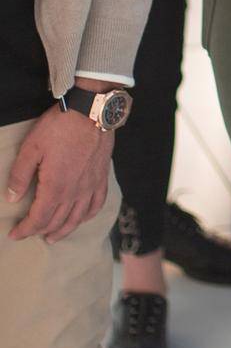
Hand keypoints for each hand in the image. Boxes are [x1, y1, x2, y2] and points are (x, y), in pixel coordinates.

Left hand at [6, 106, 113, 242]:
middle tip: (30, 233)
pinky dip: (88, 215)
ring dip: (64, 230)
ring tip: (53, 237)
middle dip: (40, 231)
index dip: (25, 230)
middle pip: (57, 220)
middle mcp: (74, 191)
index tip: (14, 234)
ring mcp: (90, 185)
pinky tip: (82, 218)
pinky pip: (97, 203)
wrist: (92, 111)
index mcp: (55, 186)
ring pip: (77, 217)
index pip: (38, 218)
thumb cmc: (59, 127)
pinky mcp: (102, 176)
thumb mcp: (31, 148)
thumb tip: (10, 198)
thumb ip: (19, 175)